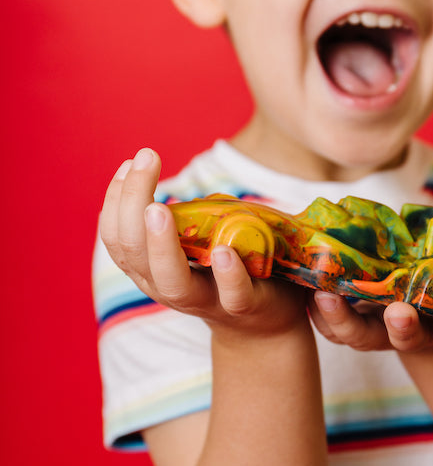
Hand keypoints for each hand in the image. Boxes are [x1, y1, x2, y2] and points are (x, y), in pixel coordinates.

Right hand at [99, 148, 308, 336]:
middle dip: (132, 202)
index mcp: (152, 270)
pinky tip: (223, 251)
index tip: (127, 162)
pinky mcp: (244, 306)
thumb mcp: (194, 244)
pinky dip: (227, 274)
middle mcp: (168, 288)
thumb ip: (183, 218)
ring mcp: (206, 300)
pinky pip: (232, 294)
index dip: (116, 200)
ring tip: (157, 208)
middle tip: (144, 158)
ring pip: (171, 281)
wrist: (262, 328)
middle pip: (133, 253)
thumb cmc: (223, 273)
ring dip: (160, 243)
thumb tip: (176, 175)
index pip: (118, 238)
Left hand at [308, 251, 432, 351]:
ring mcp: (370, 327)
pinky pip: (327, 321)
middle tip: (399, 311)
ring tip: (326, 295)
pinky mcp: (345, 315)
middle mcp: (399, 333)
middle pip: (398, 339)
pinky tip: (306, 286)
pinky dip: (316, 309)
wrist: (410, 298)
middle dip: (400, 328)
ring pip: (353, 334)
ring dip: (339, 318)